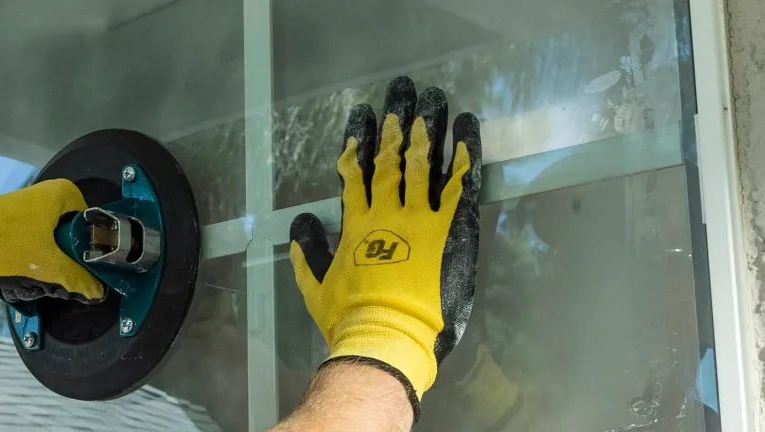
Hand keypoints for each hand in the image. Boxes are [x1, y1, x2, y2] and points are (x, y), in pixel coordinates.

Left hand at [0, 179, 103, 301]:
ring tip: (42, 279)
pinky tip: (22, 272)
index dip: (89, 247)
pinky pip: (29, 238)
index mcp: (59, 193)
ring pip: (48, 238)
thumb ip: (76, 278)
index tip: (85, 268)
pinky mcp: (5, 219)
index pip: (90, 223)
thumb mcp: (45, 265)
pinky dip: (29, 255)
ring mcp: (22, 206)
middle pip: (69, 232)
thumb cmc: (3, 244)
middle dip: (66, 257)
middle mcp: (43, 193)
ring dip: (46, 259)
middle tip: (64, 278)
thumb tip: (98, 291)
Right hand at [289, 76, 482, 415]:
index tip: (363, 114)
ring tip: (432, 97)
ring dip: (428, 127)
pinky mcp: (451, 228)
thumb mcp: (315, 286)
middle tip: (401, 90)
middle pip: (392, 158)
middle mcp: (387, 211)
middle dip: (396, 121)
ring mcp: (421, 217)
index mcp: (356, 224)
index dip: (360, 140)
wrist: (387, 334)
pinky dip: (464, 152)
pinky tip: (466, 126)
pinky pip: (461, 183)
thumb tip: (298, 225)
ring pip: (424, 162)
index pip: (357, 171)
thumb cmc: (350, 317)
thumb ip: (308, 253)